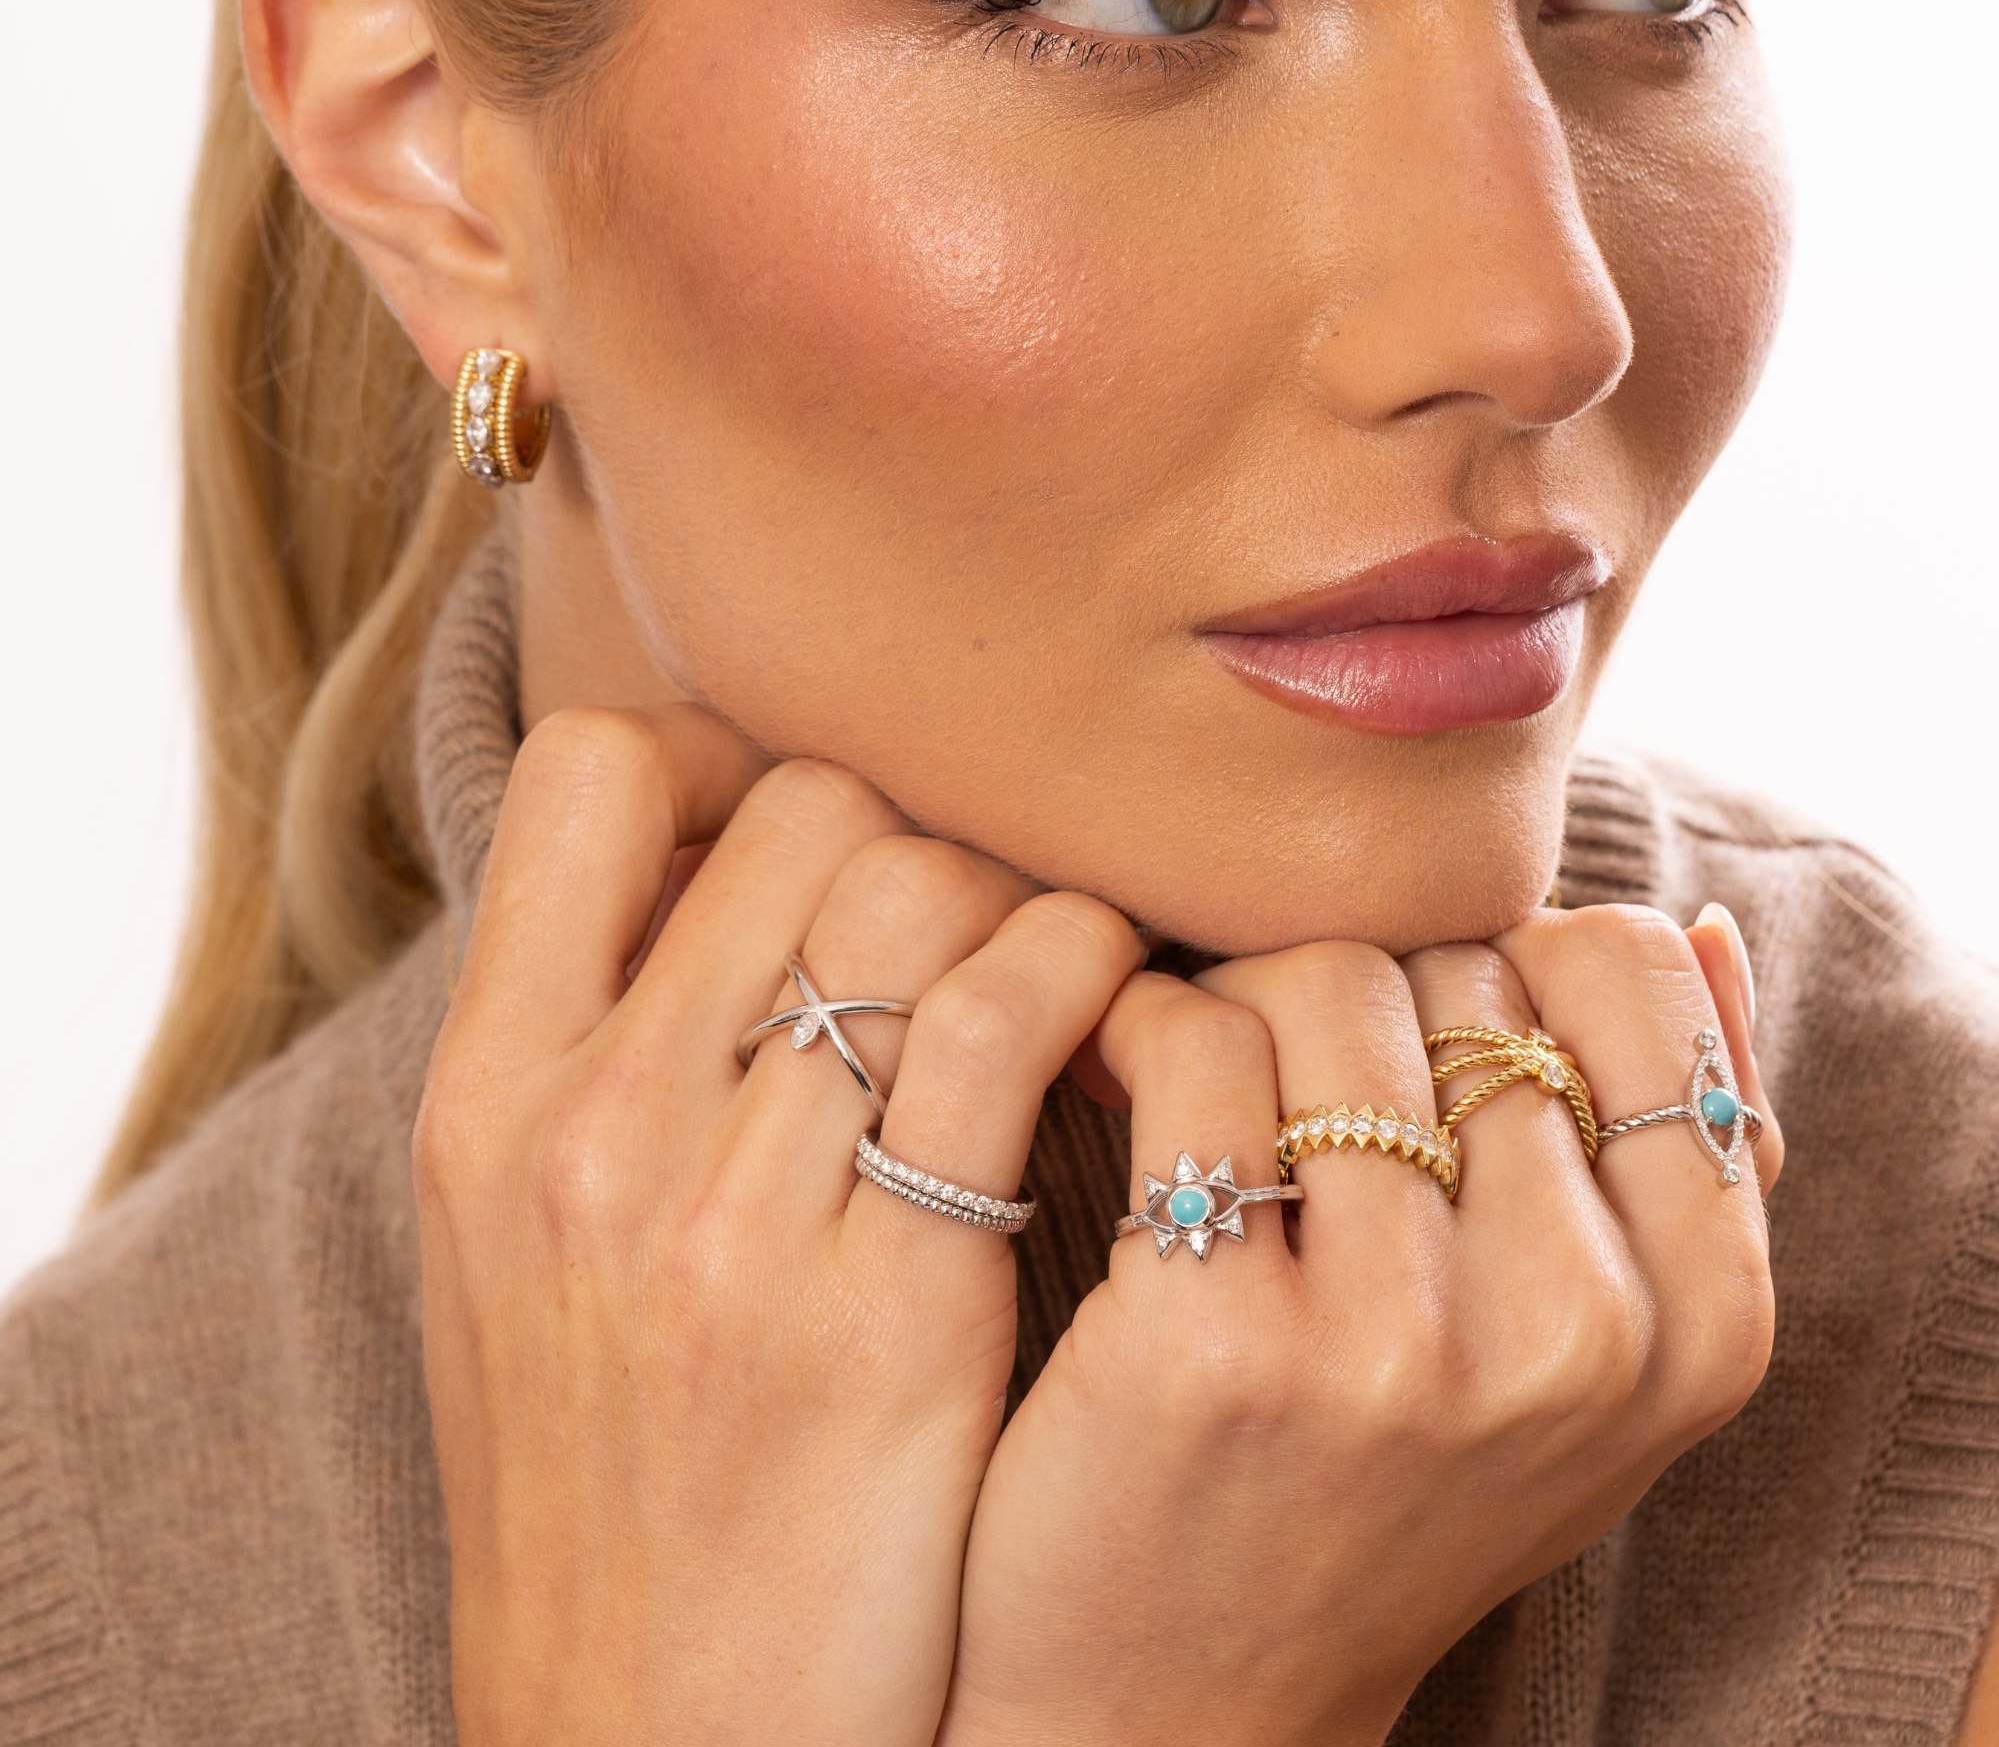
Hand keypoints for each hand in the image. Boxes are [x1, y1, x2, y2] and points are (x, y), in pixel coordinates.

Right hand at [412, 706, 1145, 1744]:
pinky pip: (1012, 1019)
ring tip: (1045, 961)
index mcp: (481, 1099)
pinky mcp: (890, 1310)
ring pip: (918, 886)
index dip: (717, 757)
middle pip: (801, 805)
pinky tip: (1108, 1013)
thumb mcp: (516, 1255)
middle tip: (954, 913)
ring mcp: (734, 1218)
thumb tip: (723, 881)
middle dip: (902, 826)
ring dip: (1013, 891)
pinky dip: (1085, 967)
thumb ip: (595, 1057)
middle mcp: (593, 1129)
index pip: (593, 774)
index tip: (791, 831)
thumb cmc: (603, 1482)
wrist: (647, 1745)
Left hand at [937, 902, 1781, 1745]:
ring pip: (1321, 983)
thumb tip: (1703, 928)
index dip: (1507, 962)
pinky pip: (1192, 1046)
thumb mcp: (1593, 1360)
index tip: (1425, 1034)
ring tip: (1210, 1079)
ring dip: (1241, 1000)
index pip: (1624, 973)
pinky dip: (1141, 1029)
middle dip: (1364, 994)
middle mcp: (1573, 1334)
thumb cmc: (1394, 1487)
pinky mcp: (1218, 1340)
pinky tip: (1124, 1086)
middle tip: (1297, 1074)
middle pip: (1457, 968)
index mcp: (1697, 1322)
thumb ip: (1675, 1157)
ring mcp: (1398, 1345)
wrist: (1187, 1696)